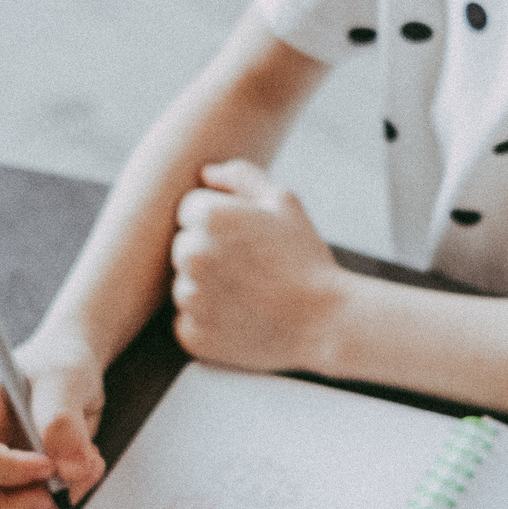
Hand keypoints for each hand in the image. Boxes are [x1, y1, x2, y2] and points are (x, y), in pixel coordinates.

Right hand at [0, 334, 106, 508]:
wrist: (74, 376)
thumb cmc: (59, 366)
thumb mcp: (65, 378)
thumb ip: (63, 420)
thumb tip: (70, 470)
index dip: (5, 469)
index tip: (48, 466)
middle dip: (13, 508)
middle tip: (57, 496)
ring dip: (45, 506)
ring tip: (85, 469)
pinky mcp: (12, 488)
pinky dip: (59, 503)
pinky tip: (81, 471)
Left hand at [170, 161, 347, 374]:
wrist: (325, 322)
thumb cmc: (306, 258)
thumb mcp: (284, 202)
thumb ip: (240, 176)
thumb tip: (205, 173)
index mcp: (210, 217)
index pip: (190, 209)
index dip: (221, 221)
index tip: (248, 239)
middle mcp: (192, 255)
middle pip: (183, 245)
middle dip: (208, 251)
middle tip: (249, 267)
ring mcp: (189, 299)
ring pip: (184, 283)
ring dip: (206, 287)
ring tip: (248, 294)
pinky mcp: (191, 335)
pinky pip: (187, 320)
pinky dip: (207, 320)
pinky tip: (241, 317)